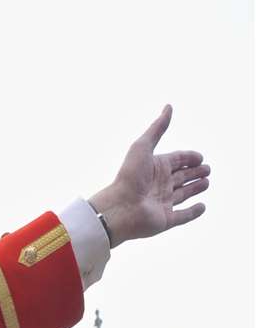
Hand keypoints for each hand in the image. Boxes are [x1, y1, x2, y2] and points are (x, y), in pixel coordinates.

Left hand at [90, 105, 209, 246]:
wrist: (120, 208)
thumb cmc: (129, 176)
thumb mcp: (143, 147)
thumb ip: (157, 128)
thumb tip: (168, 107)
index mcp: (155, 168)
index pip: (176, 160)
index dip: (188, 158)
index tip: (200, 157)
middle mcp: (159, 185)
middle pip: (181, 177)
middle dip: (195, 172)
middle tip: (207, 169)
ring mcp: (163, 203)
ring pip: (183, 194)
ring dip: (195, 188)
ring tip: (206, 182)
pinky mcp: (165, 220)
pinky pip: (183, 216)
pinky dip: (193, 212)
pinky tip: (202, 206)